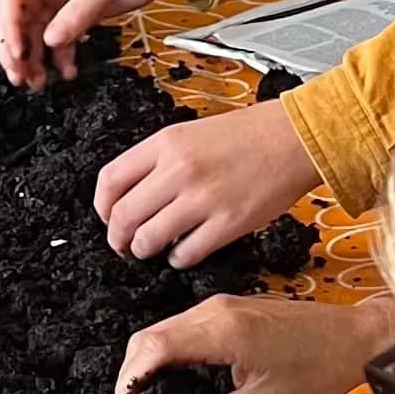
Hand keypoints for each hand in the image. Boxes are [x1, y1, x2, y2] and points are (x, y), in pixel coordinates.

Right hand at [0, 0, 195, 86]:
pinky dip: (63, 55)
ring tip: (38, 81)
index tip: (17, 52)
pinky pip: (65, 35)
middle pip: (22, 18)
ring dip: (38, 57)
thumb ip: (78, 12)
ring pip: (41, 31)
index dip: (10, 27)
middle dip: (18, 48)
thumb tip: (52, 40)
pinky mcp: (88, 9)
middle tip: (21, 75)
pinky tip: (66, 71)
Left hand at [95, 100, 320, 267]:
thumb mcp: (189, 133)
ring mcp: (202, 199)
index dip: (102, 207)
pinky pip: (185, 254)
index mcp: (164, 143)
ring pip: (148, 239)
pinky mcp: (228, 224)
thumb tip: (130, 197)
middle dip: (118, 238)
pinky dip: (177, 259)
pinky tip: (183, 252)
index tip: (107, 217)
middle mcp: (178, 170)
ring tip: (152, 249)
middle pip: (123, 216)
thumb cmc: (245, 135)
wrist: (292, 138)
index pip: (110, 180)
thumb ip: (157, 161)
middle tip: (124, 245)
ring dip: (144, 251)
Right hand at [112, 294, 394, 393]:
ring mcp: (222, 306)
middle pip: (150, 336)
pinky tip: (170, 379)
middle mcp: (214, 310)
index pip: (152, 348)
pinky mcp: (231, 309)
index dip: (128, 382)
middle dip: (130, 375)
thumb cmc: (319, 368)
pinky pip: (184, 326)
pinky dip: (166, 353)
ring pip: (165, 329)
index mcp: (220, 330)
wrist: (358, 337)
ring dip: (146, 364)